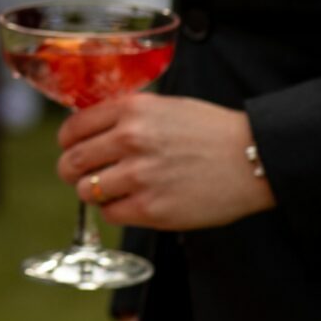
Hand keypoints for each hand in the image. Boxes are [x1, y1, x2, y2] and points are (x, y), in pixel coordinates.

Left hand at [57, 94, 274, 231]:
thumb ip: (126, 116)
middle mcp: (130, 139)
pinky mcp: (152, 208)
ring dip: (95, 192)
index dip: (67, 142)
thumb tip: (89, 131)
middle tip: (82, 175)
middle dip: (72, 170)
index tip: (72, 148)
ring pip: (86, 190)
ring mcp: (140, 175)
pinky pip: (110, 213)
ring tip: (114, 190)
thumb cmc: (210, 132)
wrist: (253, 159)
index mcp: (131, 110)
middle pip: (72, 161)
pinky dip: (115, 210)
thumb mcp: (164, 107)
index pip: (72, 128)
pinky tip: (132, 203)